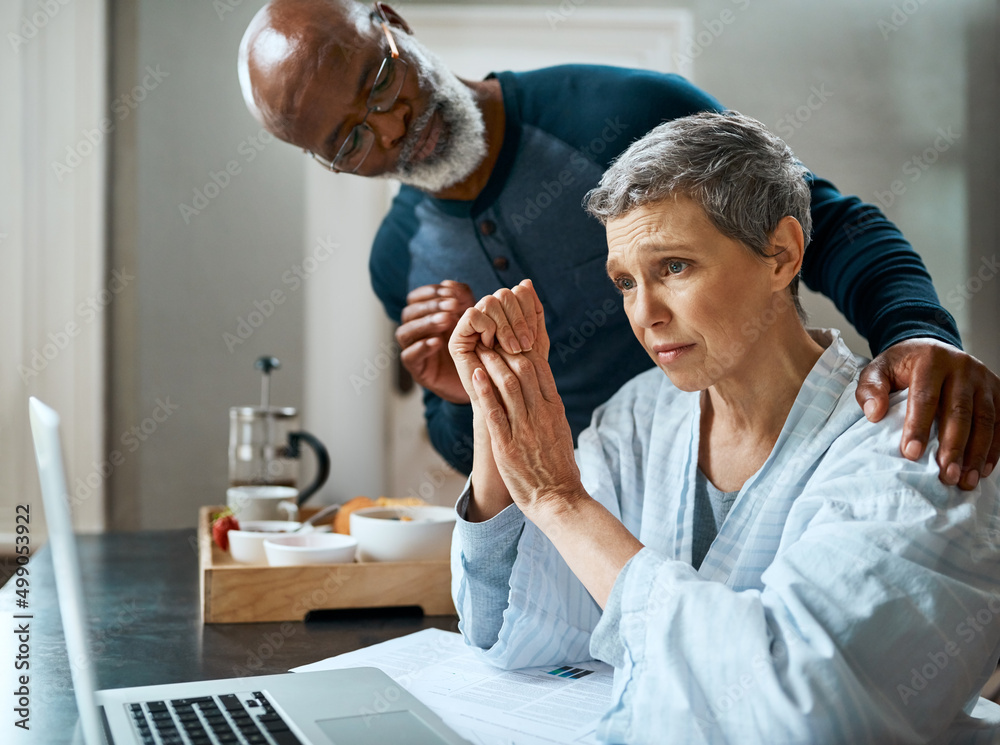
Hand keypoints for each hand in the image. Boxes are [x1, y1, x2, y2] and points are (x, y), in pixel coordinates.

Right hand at [396, 280, 474, 403]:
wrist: (478, 378)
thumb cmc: (473, 344)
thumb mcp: (470, 318)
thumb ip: (462, 298)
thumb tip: (450, 283)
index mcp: (424, 316)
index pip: (415, 298)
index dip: (430, 292)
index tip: (449, 292)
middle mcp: (415, 331)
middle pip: (409, 313)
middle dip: (430, 307)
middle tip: (452, 306)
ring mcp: (413, 350)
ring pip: (405, 332)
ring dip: (425, 323)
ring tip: (447, 321)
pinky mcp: (417, 370)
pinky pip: (409, 356)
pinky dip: (421, 348)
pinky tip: (437, 342)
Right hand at [448, 279, 545, 405]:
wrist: (507, 404)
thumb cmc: (523, 377)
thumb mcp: (535, 343)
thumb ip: (534, 314)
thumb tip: (526, 282)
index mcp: (506, 314)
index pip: (519, 292)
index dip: (529, 309)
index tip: (534, 336)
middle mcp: (487, 317)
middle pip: (504, 294)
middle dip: (519, 319)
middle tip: (525, 345)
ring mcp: (472, 326)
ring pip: (489, 301)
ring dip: (505, 326)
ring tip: (513, 349)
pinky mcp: (458, 338)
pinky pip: (472, 315)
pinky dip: (487, 328)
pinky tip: (491, 346)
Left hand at [472, 343, 580, 516]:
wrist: (559, 499)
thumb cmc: (559, 468)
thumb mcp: (560, 430)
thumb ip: (549, 409)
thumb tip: (540, 389)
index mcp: (554, 409)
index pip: (540, 368)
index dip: (524, 348)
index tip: (510, 336)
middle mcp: (541, 414)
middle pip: (524, 369)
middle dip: (507, 349)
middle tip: (492, 335)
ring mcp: (524, 429)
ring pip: (508, 385)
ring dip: (493, 363)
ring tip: (481, 349)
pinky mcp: (507, 446)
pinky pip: (494, 412)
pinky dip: (484, 390)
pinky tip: (475, 375)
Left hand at [856, 339, 999, 488]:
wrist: (931, 347)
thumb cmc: (901, 366)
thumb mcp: (879, 369)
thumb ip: (871, 388)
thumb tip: (873, 414)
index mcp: (930, 360)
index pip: (925, 397)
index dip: (918, 426)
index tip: (910, 454)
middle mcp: (962, 367)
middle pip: (960, 411)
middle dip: (953, 446)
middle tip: (945, 475)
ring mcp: (983, 379)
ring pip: (985, 419)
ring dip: (976, 453)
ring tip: (965, 480)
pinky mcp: (998, 391)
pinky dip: (994, 448)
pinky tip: (983, 470)